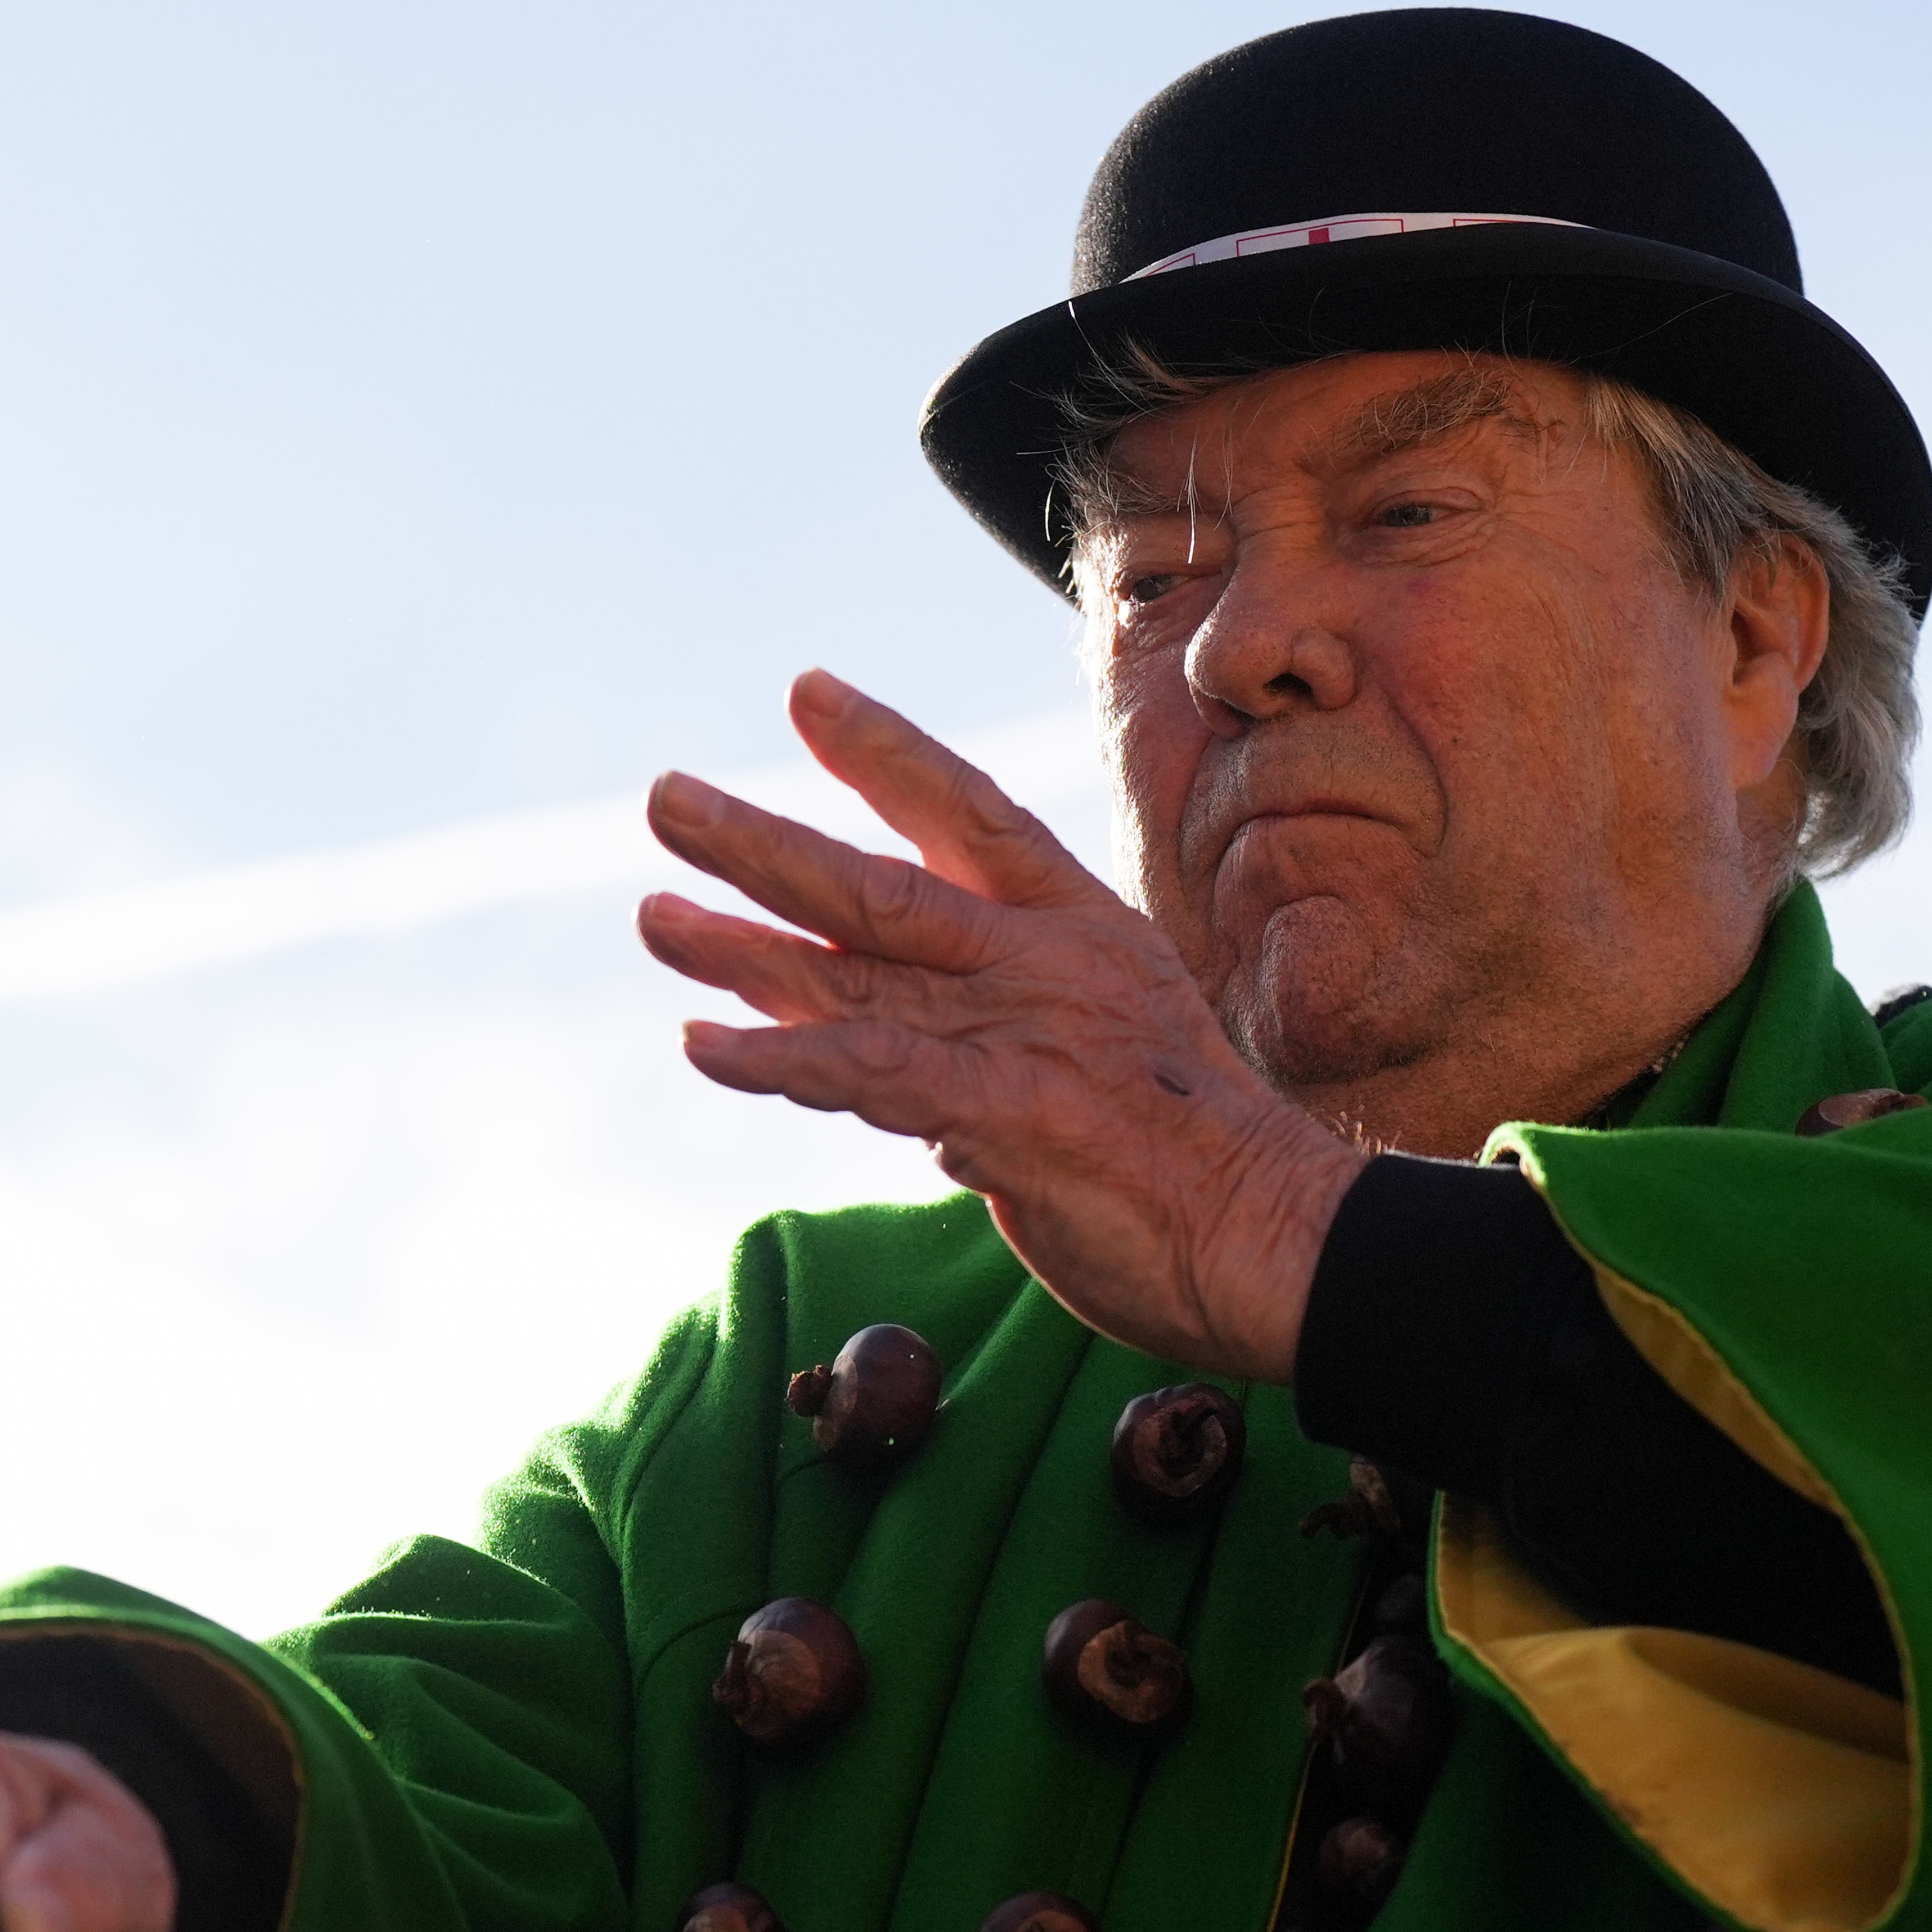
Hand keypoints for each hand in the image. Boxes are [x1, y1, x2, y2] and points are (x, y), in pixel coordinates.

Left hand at [638, 670, 1363, 1379]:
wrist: (1277, 1239)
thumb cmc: (1195, 1159)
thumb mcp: (1109, 1052)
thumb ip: (1000, 1036)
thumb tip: (905, 1069)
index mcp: (1079, 928)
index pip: (970, 811)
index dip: (884, 750)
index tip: (805, 693)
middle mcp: (1041, 963)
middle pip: (875, 884)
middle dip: (761, 841)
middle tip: (666, 798)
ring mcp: (1021, 1032)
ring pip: (851, 972)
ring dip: (738, 948)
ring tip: (653, 919)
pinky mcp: (1003, 1113)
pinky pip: (865, 1075)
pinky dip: (778, 1061)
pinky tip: (704, 1048)